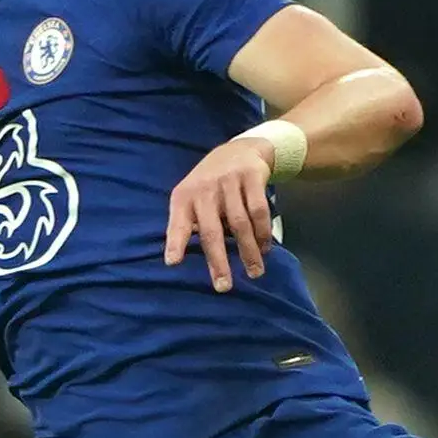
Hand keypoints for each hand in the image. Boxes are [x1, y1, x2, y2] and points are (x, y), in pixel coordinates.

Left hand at [162, 134, 276, 291]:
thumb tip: (181, 261)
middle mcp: (204, 189)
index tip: (172, 263)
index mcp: (184, 197)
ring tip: (254, 272)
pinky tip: (265, 248)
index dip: (175, 243)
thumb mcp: (193, 197)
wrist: (240, 150)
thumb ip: (189, 224)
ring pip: (239, 224)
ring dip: (248, 251)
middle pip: (211, 231)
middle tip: (224, 287)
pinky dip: (263, 233)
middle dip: (217, 261)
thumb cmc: (211, 184)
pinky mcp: (251, 177)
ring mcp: (228, 181)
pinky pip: (259, 211)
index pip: (177, 223)